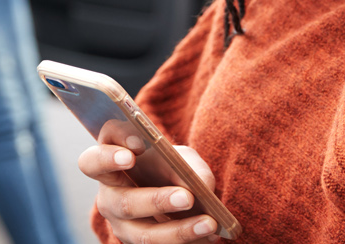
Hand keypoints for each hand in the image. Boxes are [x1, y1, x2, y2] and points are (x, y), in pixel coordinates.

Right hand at [79, 136, 220, 243]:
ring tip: (209, 223)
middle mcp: (109, 198)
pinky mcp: (138, 243)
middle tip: (188, 197)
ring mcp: (121, 226)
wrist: (169, 186)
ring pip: (144, 234)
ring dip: (179, 231)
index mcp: (107, 165)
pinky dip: (188, 241)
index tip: (134, 151)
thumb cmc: (167, 162)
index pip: (93, 161)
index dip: (109, 157)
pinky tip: (210, 236)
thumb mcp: (176, 154)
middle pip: (123, 203)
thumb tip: (201, 185)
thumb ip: (185, 163)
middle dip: (157, 201)